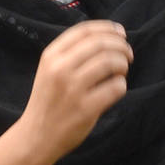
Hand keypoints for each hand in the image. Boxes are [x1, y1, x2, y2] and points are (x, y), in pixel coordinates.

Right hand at [20, 19, 133, 154]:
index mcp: (51, 56)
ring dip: (123, 64)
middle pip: (101, 44)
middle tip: (128, 54)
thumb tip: (109, 37)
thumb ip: (71, 54)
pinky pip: (116, 87)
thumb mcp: (50, 70)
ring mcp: (73, 89)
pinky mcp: (86, 108)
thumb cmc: (48, 101)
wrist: (37, 136)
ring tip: (122, 71)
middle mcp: (60, 68)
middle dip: (121, 46)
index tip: (121, 33)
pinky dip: (122, 85)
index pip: (85, 31)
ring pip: (111, 62)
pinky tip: (116, 88)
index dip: (108, 28)